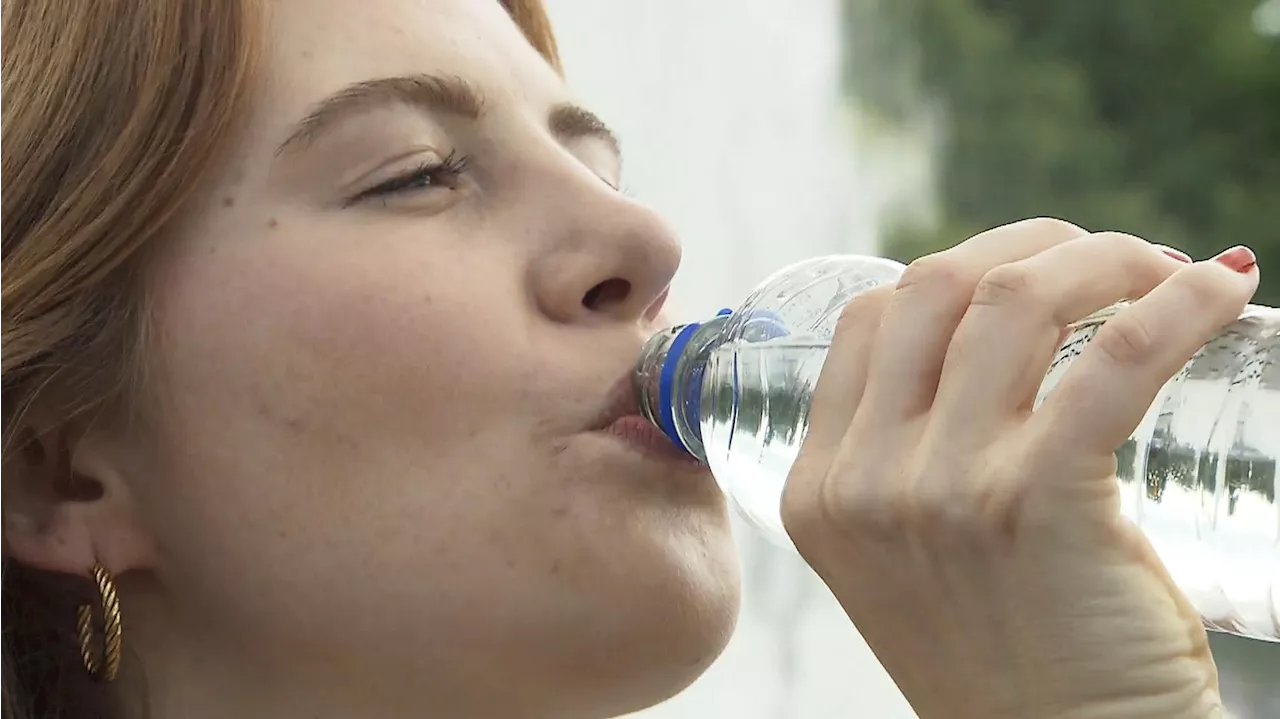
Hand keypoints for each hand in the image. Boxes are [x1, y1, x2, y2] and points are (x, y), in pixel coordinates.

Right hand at [781, 218, 1256, 718]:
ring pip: (1015, 300)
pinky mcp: (1037, 503)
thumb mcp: (906, 555)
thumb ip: (906, 463)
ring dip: (1107, 258)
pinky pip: (1116, 361)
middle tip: (1113, 263)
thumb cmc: (1006, 659)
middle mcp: (864, 481)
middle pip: (935, 287)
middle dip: (1036, 245)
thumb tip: (995, 334)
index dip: (956, 271)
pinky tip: (1223, 288)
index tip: (1031, 278)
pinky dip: (1181, 305)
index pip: (868, 319)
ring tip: (1168, 275)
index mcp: (819, 487)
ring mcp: (940, 490)